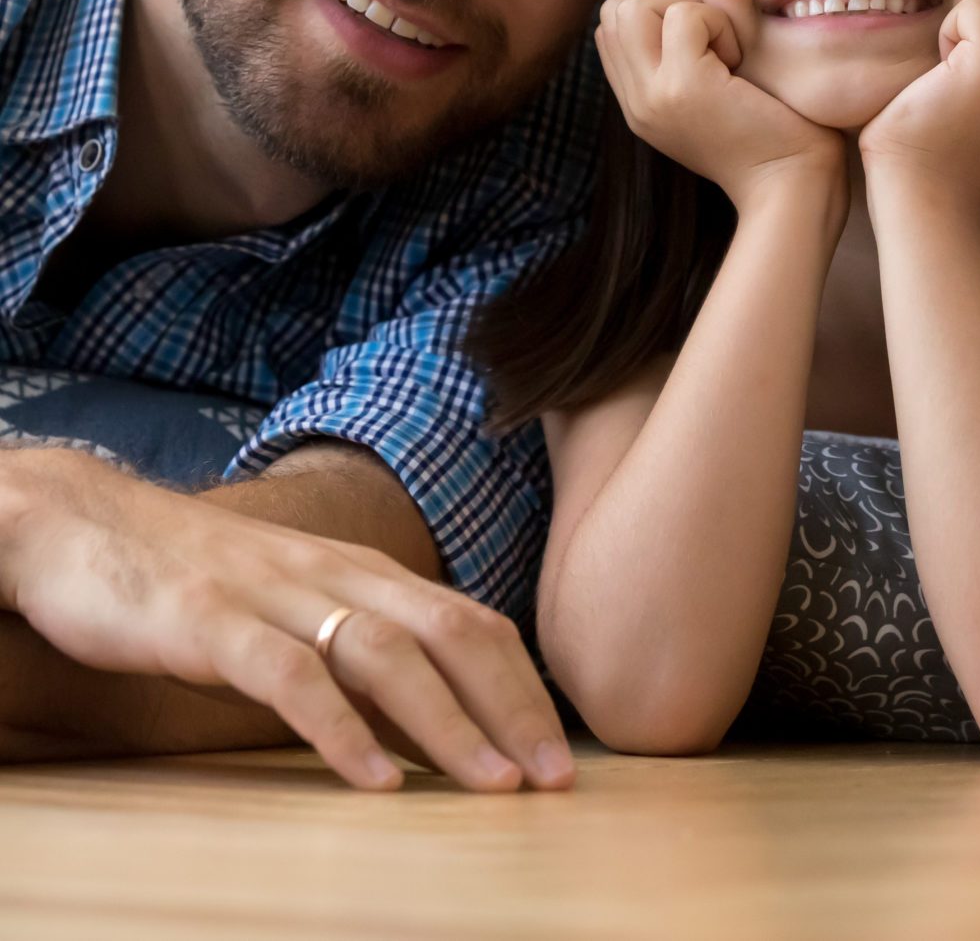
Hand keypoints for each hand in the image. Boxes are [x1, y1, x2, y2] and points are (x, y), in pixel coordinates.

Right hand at [0, 449, 573, 791]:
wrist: (86, 524)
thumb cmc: (201, 577)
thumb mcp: (298, 599)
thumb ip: (360, 636)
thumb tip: (433, 705)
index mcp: (363, 570)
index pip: (470, 622)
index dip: (523, 685)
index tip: (562, 751)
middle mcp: (336, 574)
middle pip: (449, 634)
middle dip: (512, 707)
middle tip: (556, 778)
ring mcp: (275, 595)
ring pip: (384, 654)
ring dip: (446, 723)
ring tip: (490, 786)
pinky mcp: (211, 623)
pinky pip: (290, 677)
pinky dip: (339, 729)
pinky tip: (374, 782)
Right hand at [596, 0, 844, 214]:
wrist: (794, 187)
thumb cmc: (776, 138)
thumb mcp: (713, 102)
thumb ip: (683, 65)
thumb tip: (686, 8)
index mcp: (641, 105)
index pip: (613, 29)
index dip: (658, 16)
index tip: (705, 44)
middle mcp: (637, 102)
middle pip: (614, 11)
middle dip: (666, 3)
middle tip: (713, 41)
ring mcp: (653, 95)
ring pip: (632, 7)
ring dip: (688, 12)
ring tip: (724, 52)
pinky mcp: (683, 87)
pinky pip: (684, 15)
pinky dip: (719, 23)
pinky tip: (740, 62)